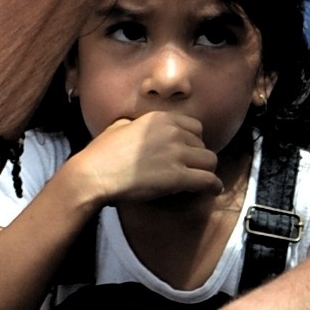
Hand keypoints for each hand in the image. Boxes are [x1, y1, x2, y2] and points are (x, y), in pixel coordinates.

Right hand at [69, 111, 220, 208]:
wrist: (95, 174)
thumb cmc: (101, 152)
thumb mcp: (118, 126)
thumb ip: (134, 123)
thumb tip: (133, 126)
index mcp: (160, 119)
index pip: (195, 127)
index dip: (194, 141)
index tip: (190, 152)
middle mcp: (173, 132)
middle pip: (203, 144)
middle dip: (199, 157)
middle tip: (194, 169)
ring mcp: (177, 154)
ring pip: (210, 161)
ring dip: (208, 171)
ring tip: (204, 180)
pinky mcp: (178, 177)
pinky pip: (207, 180)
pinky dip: (213, 186)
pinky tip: (214, 190)